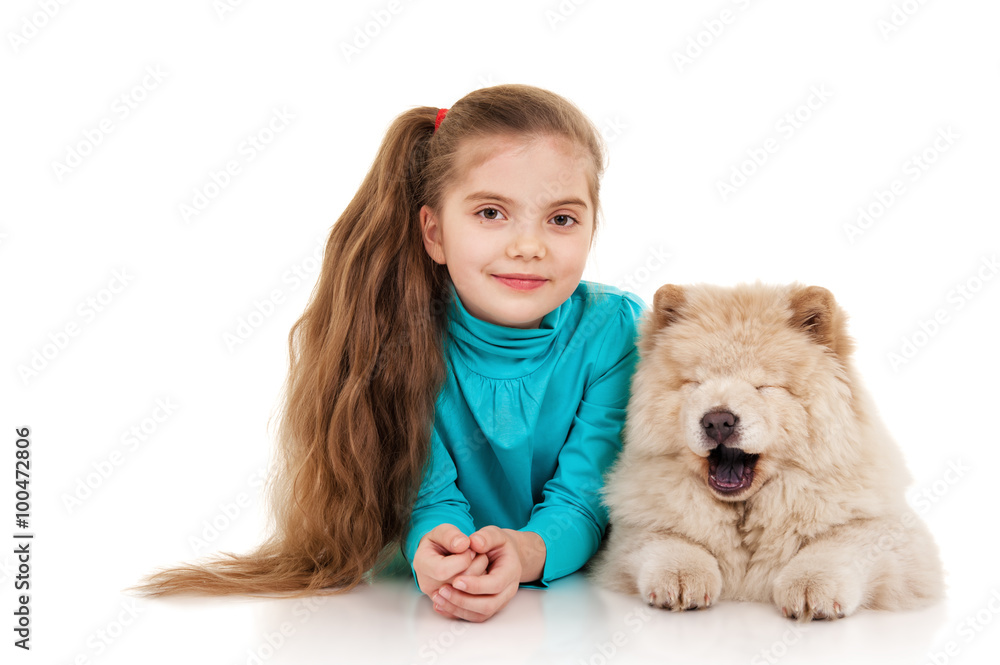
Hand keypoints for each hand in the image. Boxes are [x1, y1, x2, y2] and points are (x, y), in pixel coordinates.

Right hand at [413, 524, 489, 597]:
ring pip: (467, 594)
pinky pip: (470, 601)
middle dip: (475, 566)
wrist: (437, 555)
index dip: (463, 559)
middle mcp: (427, 584)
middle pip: (457, 584)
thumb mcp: (442, 531)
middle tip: (477, 554)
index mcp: (422, 564)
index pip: (443, 570)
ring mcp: (439, 596)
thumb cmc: (439, 542)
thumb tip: (463, 544)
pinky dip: (478, 588)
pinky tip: (476, 574)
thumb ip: (451, 535)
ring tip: (477, 562)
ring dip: (480, 576)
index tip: (470, 549)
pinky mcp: (450, 603)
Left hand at [429, 526, 545, 622]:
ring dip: (458, 608)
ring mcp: (499, 601)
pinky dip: (457, 612)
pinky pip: (474, 616)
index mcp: (511, 571)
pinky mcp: (489, 607)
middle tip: (443, 590)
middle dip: (463, 600)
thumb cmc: (500, 546)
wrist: (507, 556)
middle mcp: (507, 590)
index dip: (476, 585)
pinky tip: (441, 604)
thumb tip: (475, 543)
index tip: (456, 580)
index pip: (495, 584)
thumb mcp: (496, 534)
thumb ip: (486, 537)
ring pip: (480, 614)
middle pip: (488, 605)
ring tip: (439, 596)